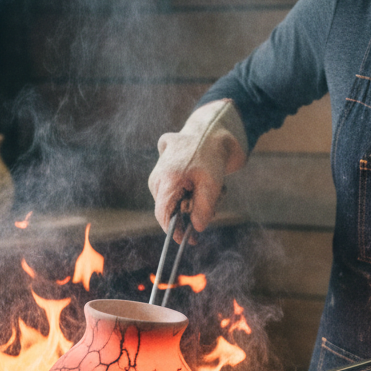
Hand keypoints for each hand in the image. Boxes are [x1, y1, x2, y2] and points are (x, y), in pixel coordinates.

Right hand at [148, 100, 247, 237]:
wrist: (211, 129)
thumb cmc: (211, 156)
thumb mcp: (213, 185)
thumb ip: (203, 209)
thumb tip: (197, 229)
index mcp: (165, 180)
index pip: (162, 215)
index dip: (175, 231)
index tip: (188, 240)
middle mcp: (157, 177)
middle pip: (169, 208)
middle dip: (189, 213)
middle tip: (212, 205)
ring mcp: (158, 171)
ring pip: (172, 199)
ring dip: (192, 200)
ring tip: (211, 187)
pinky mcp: (163, 167)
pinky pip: (173, 187)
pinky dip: (188, 189)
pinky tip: (200, 178)